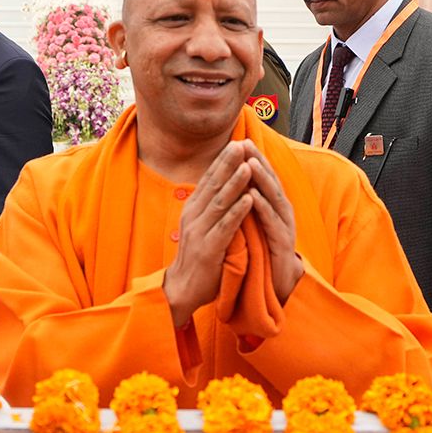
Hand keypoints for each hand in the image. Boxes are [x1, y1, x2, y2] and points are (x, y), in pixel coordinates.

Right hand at [162, 141, 255, 327]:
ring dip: (235, 182)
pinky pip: (225, 226)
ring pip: (220, 202)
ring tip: (248, 165)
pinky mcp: (208, 249)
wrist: (181, 289)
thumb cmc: (197, 257)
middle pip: (213, 185)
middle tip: (241, 144)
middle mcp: (193, 216)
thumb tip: (223, 186)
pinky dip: (238, 211)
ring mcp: (199, 232)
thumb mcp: (200, 227)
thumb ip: (210, 208)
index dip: (221, 161)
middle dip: (228, 163)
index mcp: (192, 209)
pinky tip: (249, 199)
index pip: (208, 180)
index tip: (235, 143)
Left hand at [243, 146, 302, 302]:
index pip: (263, 178)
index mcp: (274, 206)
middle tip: (245, 143)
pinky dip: (263, 207)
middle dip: (258, 161)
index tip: (239, 141)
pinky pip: (272, 222)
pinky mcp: (282, 244)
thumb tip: (237, 182)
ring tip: (249, 163)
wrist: (277, 284)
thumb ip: (250, 204)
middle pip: (270, 182)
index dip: (253, 159)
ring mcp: (284, 227)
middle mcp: (282, 212)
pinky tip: (253, 196)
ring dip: (262, 179)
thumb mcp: (255, 223)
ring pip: (273, 198)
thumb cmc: (264, 250)